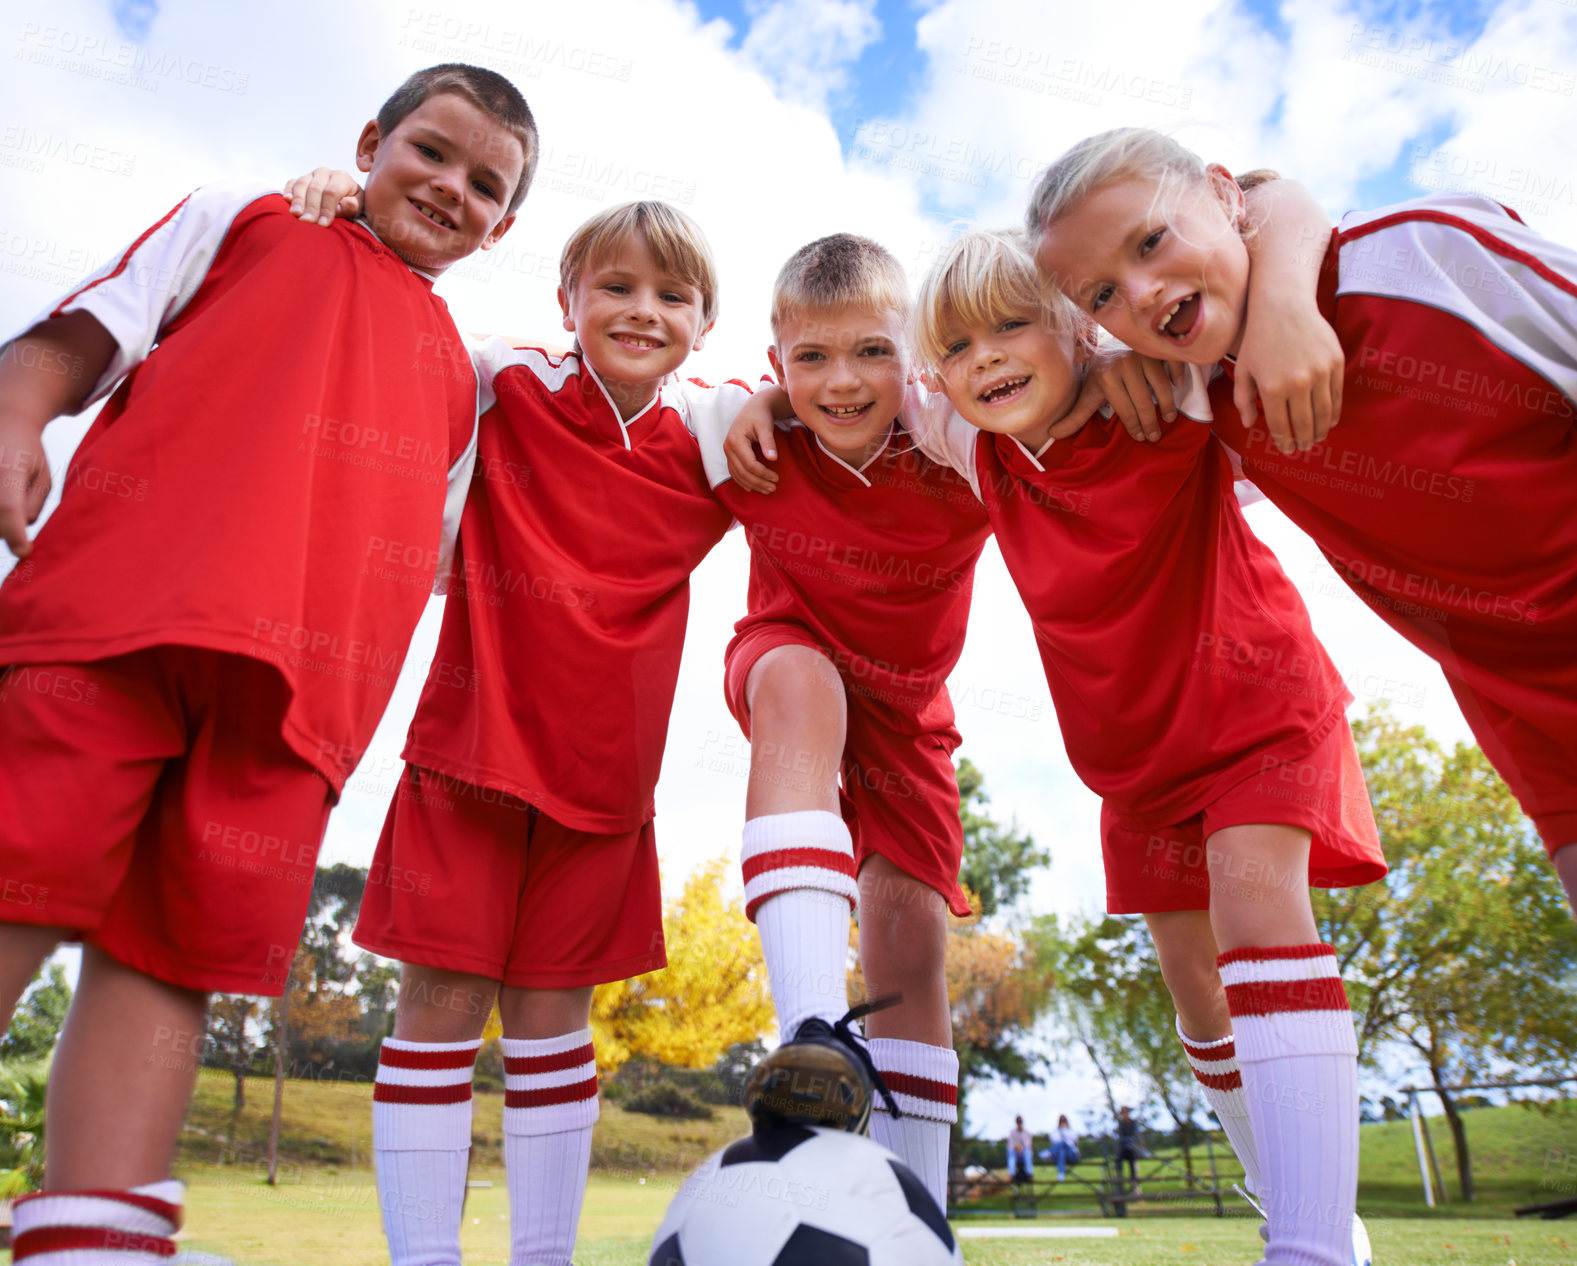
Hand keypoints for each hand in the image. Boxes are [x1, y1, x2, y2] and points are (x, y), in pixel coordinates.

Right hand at [0, 414, 50, 558]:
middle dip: (9, 527)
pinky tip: (5, 491)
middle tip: (18, 507)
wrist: (4, 422)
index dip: (15, 534)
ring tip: (6, 490)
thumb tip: (18, 536)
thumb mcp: (41, 477)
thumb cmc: (27, 454)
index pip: (7, 508)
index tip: (25, 553)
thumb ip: (32, 506)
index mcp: (7, 469)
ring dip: (0, 520)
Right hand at [283, 168, 363, 226]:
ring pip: (302, 184)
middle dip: (311, 206)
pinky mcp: (300, 180)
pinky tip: (287, 200)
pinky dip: (288, 191)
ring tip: (296, 214)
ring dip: (298, 200)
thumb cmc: (352, 205)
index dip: (327, 208)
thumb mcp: (358, 207)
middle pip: (315, 189)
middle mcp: (325, 173)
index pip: (332, 192)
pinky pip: (291, 183)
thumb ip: (350, 206)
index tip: (323, 224)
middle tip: (308, 221)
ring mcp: (311, 175)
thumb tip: (338, 207)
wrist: (346, 199)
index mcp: (341, 177)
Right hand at [724, 400, 781, 493]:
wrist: (753, 408)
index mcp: (735, 440)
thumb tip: (773, 459)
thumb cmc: (760, 416)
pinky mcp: (730, 454)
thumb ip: (768, 443)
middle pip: (742, 472)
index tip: (776, 478)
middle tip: (773, 488)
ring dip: (752, 484)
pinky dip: (742, 481)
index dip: (763, 473)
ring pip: (737, 474)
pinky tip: (752, 488)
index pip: (749, 464)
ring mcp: (727, 452)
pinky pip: (734, 472)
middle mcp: (728, 447)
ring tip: (767, 489)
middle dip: (758, 482)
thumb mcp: (766, 427)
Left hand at [1061, 350, 1179, 441]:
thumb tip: (1052, 435)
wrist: (1110, 339)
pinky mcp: (1157, 346)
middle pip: (1142, 401)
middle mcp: (1125, 365)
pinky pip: (1172, 362)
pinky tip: (1177, 386)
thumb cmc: (1102, 371)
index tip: (1140, 438)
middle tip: (1155, 437)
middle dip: (1150, 422)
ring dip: (1166, 404)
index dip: (1133, 426)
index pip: (1125, 409)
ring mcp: (1143, 354)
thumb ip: (1076, 416)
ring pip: (1159, 384)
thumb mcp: (1088, 392)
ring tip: (1168, 418)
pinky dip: (1176, 374)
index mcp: (1106, 377)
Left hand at [1233, 296, 1342, 453]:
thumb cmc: (1258, 339)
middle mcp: (1296, 383)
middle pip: (1304, 423)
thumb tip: (1250, 424)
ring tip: (1317, 437)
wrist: (1284, 306)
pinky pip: (1337, 395)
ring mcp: (1319, 373)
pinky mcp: (1335, 362)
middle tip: (1304, 447)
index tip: (1287, 449)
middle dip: (1304, 440)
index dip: (1285, 442)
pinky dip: (1334, 412)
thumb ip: (1243, 400)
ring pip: (1323, 413)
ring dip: (1321, 430)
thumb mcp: (1243, 370)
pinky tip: (1330, 420)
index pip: (1281, 426)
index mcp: (1271, 388)